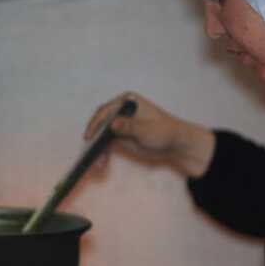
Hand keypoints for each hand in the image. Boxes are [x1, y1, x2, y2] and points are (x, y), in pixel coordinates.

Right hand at [84, 92, 215, 177]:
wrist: (174, 143)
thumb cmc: (164, 131)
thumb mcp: (146, 129)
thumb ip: (129, 126)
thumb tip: (113, 123)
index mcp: (127, 102)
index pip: (106, 110)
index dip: (96, 123)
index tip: (90, 136)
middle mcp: (120, 110)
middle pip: (101, 123)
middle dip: (94, 138)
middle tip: (90, 152)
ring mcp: (119, 123)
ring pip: (102, 136)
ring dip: (98, 149)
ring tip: (98, 163)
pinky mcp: (120, 136)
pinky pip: (107, 144)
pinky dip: (103, 153)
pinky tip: (102, 164)